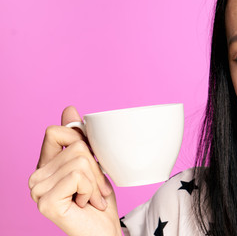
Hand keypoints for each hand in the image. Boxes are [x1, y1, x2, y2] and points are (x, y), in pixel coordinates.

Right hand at [29, 106, 121, 235]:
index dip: (79, 139)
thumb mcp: (93, 165)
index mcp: (46, 165)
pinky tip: (86, 204)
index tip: (93, 160)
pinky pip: (77, 176)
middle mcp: (37, 176)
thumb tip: (69, 109)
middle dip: (96, 168)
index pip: (55, 131)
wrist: (103, 232)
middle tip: (99, 190)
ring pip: (79, 160)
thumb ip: (78, 139)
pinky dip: (91, 190)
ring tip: (94, 199)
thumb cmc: (99, 202)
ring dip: (96, 182)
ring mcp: (37, 189)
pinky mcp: (45, 201)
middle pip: (74, 146)